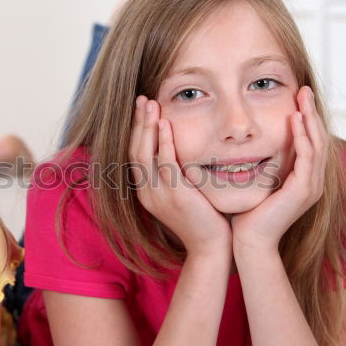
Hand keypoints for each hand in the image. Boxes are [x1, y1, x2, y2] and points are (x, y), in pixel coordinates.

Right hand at [129, 96, 230, 255]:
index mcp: (146, 192)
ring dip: (147, 126)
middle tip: (142, 98)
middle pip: (134, 149)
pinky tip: (165, 123)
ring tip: (151, 103)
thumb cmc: (204, 219)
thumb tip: (179, 149)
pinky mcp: (175, 195)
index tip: (142, 109)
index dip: (136, 130)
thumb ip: (177, 173)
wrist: (212, 247)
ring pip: (144, 153)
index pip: (134, 154)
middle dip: (138, 122)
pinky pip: (164, 162)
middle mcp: (146, 192)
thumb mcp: (185, 194)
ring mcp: (158, 194)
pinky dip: (163, 141)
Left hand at [231, 87, 328, 251]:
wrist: (249, 240)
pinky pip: (307, 157)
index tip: (297, 98)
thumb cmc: (248, 214)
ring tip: (303, 98)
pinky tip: (295, 120)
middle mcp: (313, 182)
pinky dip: (303, 137)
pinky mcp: (303, 190)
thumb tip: (250, 142)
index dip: (307, 119)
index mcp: (305, 180)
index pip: (311, 143)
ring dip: (310, 119)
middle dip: (312, 113)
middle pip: (319, 139)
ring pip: (317, 144)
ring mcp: (311, 187)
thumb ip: (262, 162)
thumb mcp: (258, 180)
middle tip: (304, 90)